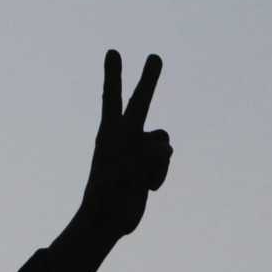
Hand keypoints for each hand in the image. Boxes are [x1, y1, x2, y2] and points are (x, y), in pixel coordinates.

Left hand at [78, 50, 171, 237]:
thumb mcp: (128, 170)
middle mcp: (124, 136)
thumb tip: (165, 150)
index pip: (112, 97)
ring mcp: (137, 150)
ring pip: (163, 142)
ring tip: (139, 178)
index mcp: (110, 133)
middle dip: (149, 79)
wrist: (106, 220)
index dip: (114, 74)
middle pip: (140, 102)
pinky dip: (160, 173)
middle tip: (155, 56)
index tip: (113, 52)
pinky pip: (165, 160)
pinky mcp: (148, 165)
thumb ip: (149, 154)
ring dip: (158, 162)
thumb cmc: (110, 193)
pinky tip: (147, 187)